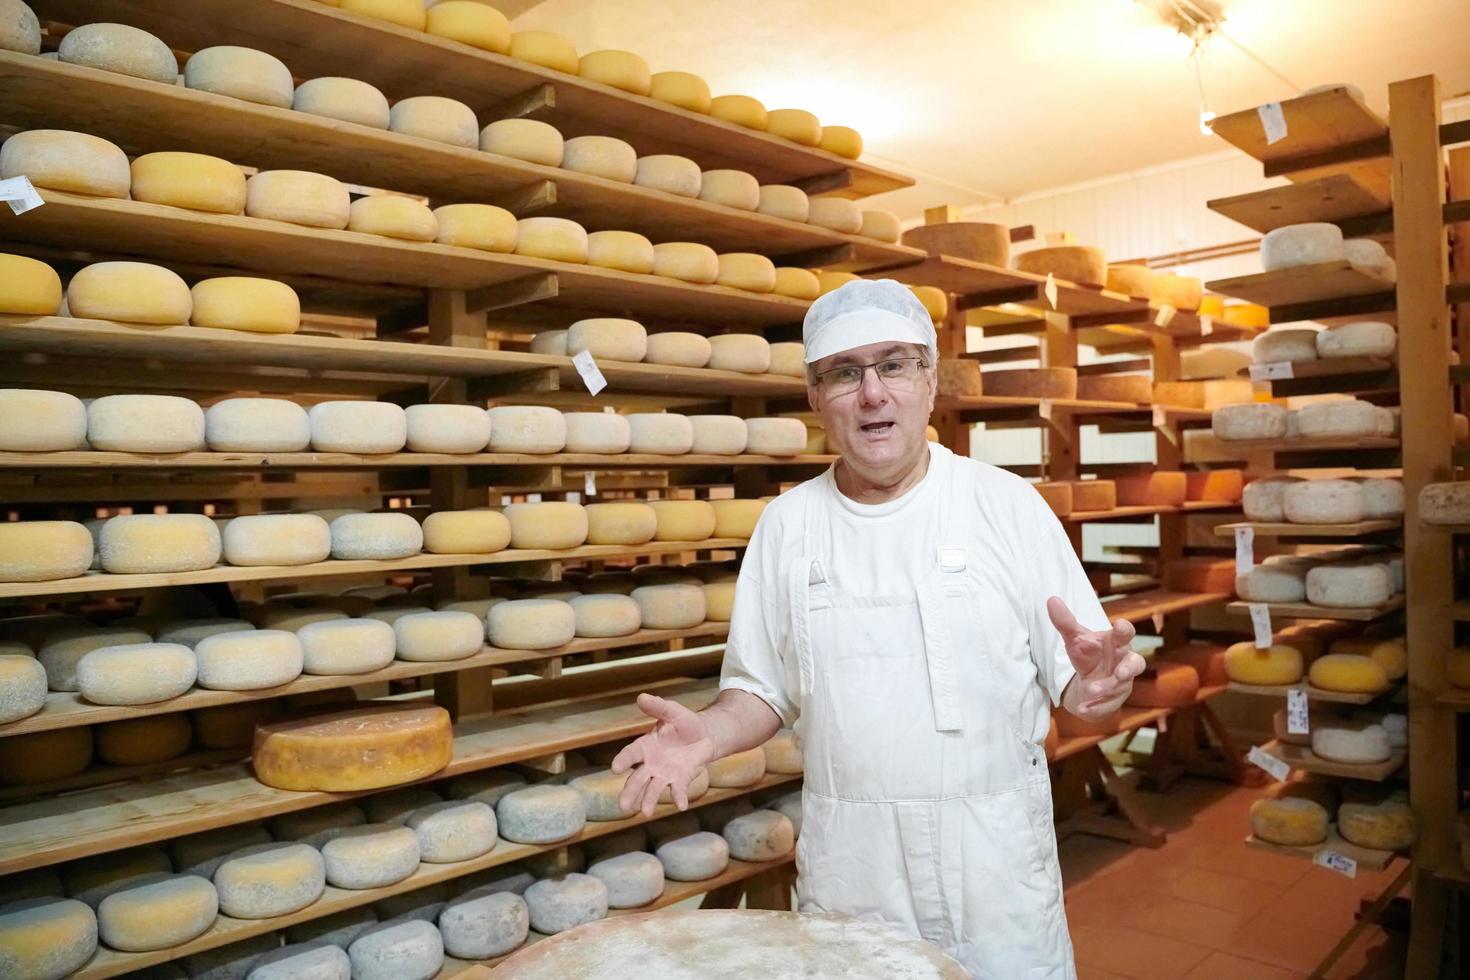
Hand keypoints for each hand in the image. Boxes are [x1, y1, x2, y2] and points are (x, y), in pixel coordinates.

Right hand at [611, 693, 715, 816]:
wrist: (705, 735)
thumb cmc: (684, 722)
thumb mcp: (672, 711)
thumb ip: (658, 706)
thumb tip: (641, 697)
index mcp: (645, 746)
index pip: (631, 754)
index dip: (623, 760)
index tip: (615, 768)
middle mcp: (651, 764)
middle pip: (637, 779)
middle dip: (630, 792)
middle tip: (622, 806)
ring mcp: (665, 774)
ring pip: (653, 789)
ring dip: (649, 801)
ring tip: (646, 813)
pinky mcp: (680, 780)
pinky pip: (677, 790)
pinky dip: (678, 798)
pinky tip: (681, 805)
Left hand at [1048, 596, 1144, 719]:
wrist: (1090, 684)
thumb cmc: (1089, 654)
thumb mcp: (1075, 639)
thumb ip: (1065, 622)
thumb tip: (1051, 600)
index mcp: (1116, 643)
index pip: (1125, 634)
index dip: (1124, 630)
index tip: (1120, 625)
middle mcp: (1123, 663)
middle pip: (1135, 663)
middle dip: (1129, 668)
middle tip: (1121, 672)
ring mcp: (1121, 684)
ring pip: (1120, 687)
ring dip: (1106, 689)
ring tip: (1091, 690)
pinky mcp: (1112, 701)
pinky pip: (1106, 706)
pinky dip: (1094, 707)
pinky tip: (1081, 709)